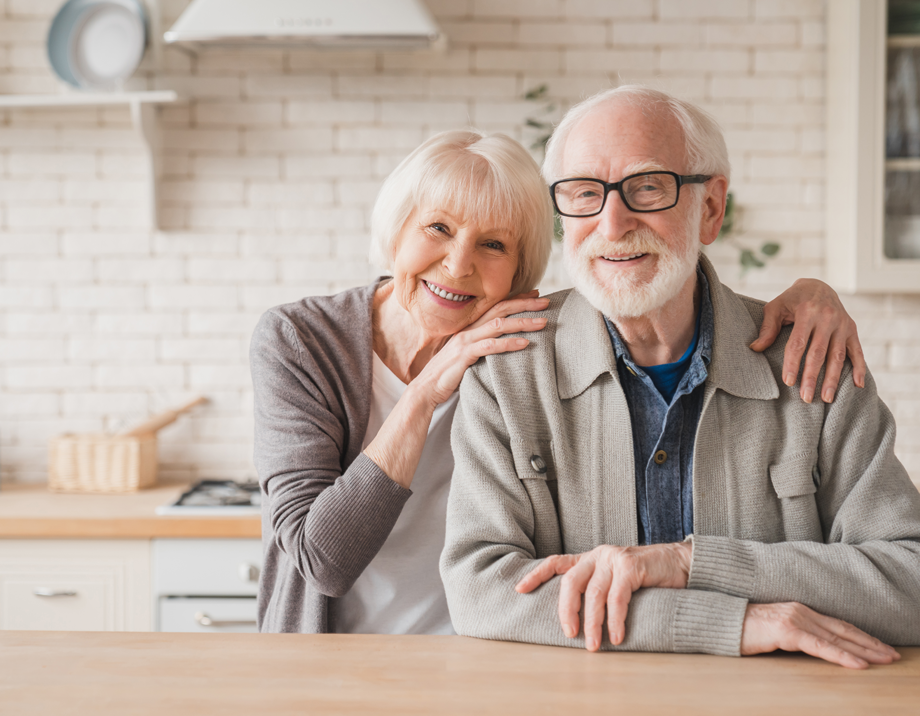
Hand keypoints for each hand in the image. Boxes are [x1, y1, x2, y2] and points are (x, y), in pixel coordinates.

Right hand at [411, 292, 548, 407]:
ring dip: (523, 322)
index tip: (536, 294)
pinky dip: (509, 344)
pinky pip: (490, 346)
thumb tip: (501, 346)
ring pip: (499, 325)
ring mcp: (465, 341)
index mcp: (469, 328)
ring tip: (543, 322)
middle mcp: (468, 330)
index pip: (496, 307)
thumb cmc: (447, 375)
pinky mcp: (464, 355)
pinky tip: (525, 343)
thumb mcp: (467, 356)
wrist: (425, 389)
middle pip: (500, 310)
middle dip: (525, 304)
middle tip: (547, 301)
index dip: (517, 299)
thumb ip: (482, 348)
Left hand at [515, 542, 691, 651]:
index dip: (537, 574)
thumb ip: (597, 590)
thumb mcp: (615, 580)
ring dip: (592, 622)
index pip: (556, 562)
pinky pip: (618, 597)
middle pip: (570, 581)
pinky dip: (615, 619)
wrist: (680, 563)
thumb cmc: (647, 577)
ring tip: (593, 645)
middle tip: (570, 634)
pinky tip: (617, 636)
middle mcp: (599, 555)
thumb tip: (577, 620)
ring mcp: (614, 559)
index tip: (519, 589)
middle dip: (566, 610)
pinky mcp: (631, 566)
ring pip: (593, 593)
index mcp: (590, 558)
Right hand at [740, 602, 899, 668]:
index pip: (837, 624)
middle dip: (871, 643)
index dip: (861, 636)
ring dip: (864, 651)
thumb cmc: (742, 628)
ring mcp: (794, 619)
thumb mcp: (773, 631)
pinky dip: (842, 656)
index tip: (880, 647)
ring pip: (838, 638)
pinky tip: (858, 664)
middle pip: (843, 629)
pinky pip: (821, 647)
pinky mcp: (786, 631)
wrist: (718, 620)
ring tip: (884, 659)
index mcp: (799, 610)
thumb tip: (813, 647)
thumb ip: (794, 635)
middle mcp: (800, 611)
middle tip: (893, 655)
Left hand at [750, 278, 865, 403]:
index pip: (799, 343)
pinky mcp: (852, 329)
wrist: (819, 285)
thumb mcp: (776, 307)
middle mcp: (828, 318)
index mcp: (807, 312)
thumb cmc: (793, 300)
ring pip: (838, 356)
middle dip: (812, 377)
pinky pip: (857, 351)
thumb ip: (768, 328)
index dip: (793, 363)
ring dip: (833, 378)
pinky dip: (860, 368)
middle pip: (819, 353)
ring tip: (826, 398)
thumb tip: (755, 348)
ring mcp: (842, 324)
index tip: (788, 382)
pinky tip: (858, 385)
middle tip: (806, 398)